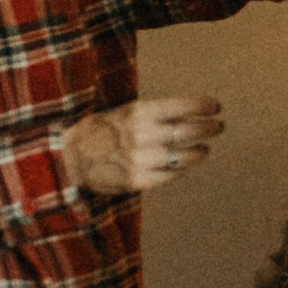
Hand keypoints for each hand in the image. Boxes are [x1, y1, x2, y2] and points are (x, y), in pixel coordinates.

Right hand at [61, 95, 224, 196]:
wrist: (70, 158)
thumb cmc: (100, 131)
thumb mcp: (124, 113)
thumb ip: (153, 114)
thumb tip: (189, 114)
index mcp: (138, 113)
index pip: (181, 107)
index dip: (203, 107)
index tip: (216, 107)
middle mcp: (142, 135)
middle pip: (188, 132)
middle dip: (208, 128)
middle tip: (218, 127)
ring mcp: (141, 160)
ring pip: (183, 157)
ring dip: (198, 152)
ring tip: (204, 149)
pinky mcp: (138, 181)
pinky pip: (169, 175)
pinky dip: (180, 169)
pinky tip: (185, 164)